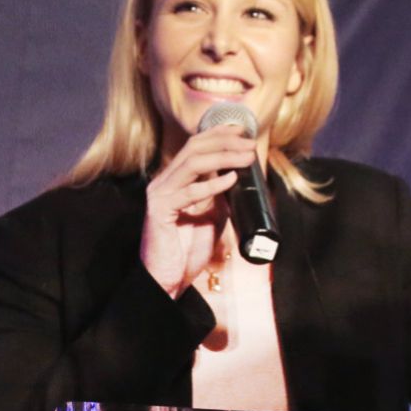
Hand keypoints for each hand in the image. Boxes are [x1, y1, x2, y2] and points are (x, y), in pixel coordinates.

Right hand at [141, 125, 255, 295]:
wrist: (168, 279)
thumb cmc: (187, 250)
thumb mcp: (212, 215)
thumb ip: (220, 194)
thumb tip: (240, 176)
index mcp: (175, 180)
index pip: (195, 145)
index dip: (219, 133)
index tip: (243, 131)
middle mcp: (164, 182)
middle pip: (194, 148)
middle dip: (225, 142)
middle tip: (250, 145)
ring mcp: (160, 194)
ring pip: (192, 163)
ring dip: (223, 157)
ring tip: (247, 158)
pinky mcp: (160, 211)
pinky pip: (189, 192)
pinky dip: (212, 184)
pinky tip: (231, 180)